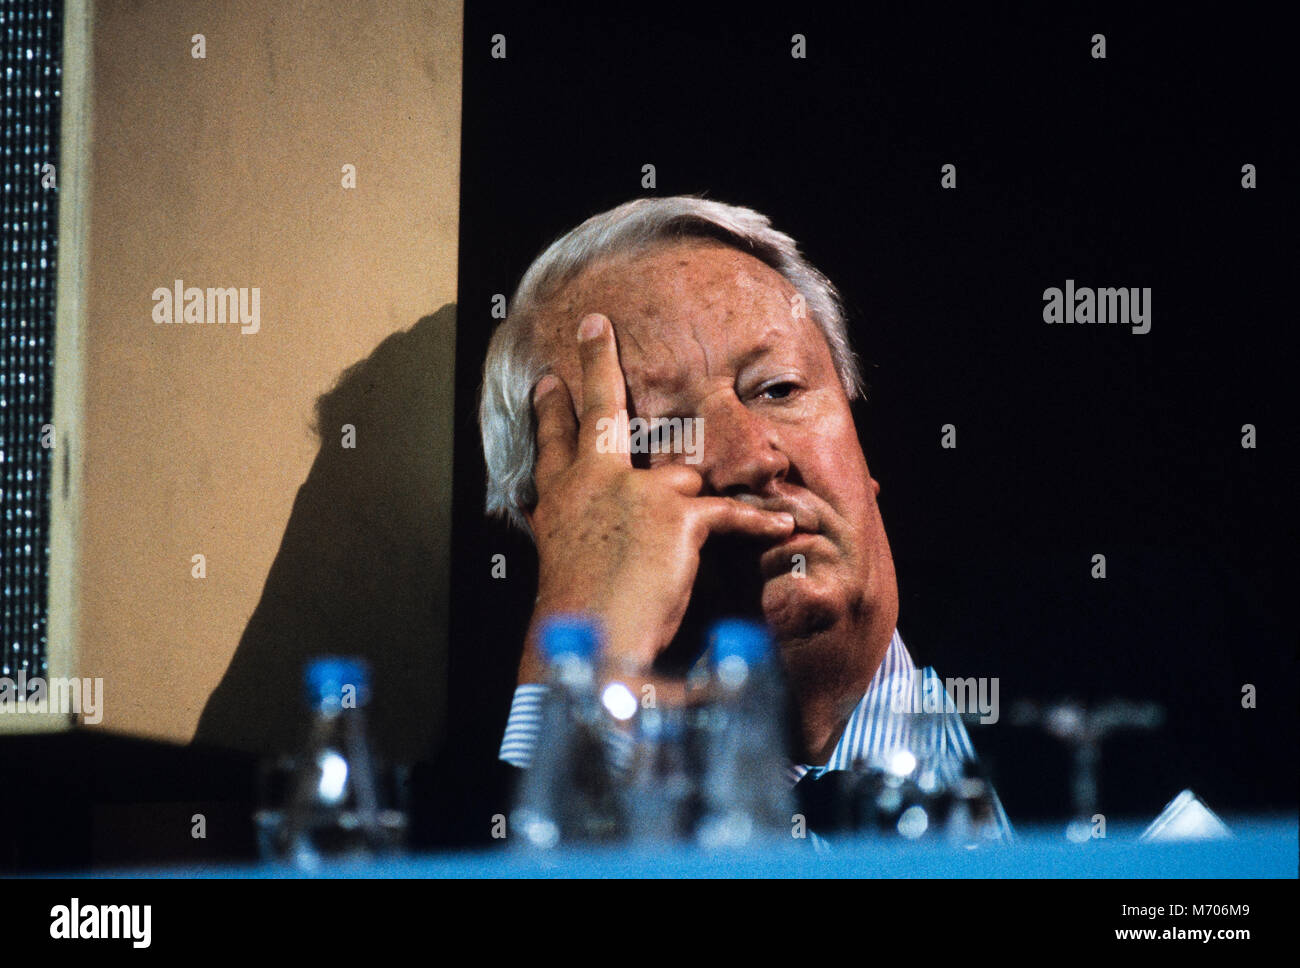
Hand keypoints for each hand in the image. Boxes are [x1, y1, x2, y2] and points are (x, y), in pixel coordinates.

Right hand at [517, 312, 795, 681]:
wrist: (594, 639)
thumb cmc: (579, 619)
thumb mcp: (561, 566)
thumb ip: (571, 538)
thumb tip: (566, 532)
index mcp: (561, 502)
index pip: (552, 445)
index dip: (550, 411)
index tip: (549, 382)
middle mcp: (593, 485)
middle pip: (597, 412)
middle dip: (596, 364)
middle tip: (596, 328)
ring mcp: (636, 493)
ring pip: (683, 473)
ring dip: (715, 487)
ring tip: (752, 480)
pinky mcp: (676, 515)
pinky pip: (729, 513)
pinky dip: (758, 523)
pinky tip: (781, 525)